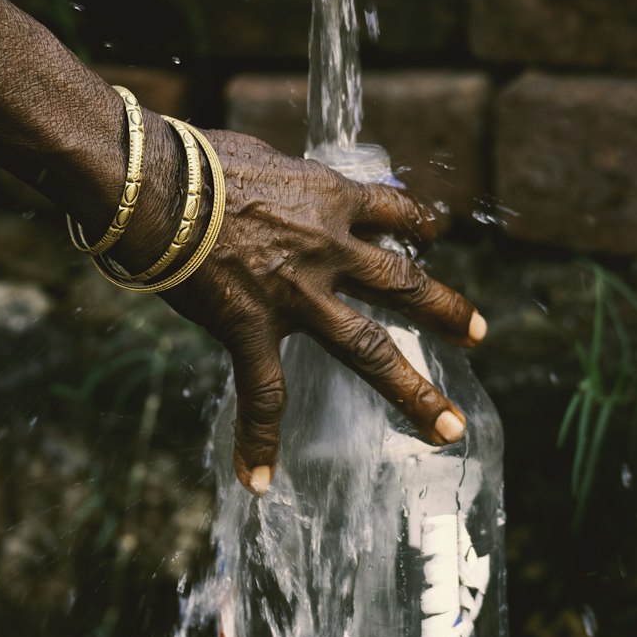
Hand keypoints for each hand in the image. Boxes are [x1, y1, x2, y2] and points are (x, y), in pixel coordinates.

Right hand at [161, 131, 485, 492]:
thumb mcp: (263, 155)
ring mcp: (296, 297)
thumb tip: (279, 180)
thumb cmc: (196, 157)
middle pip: (402, 284)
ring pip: (368, 349)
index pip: (393, 212)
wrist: (156, 186)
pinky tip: (260, 480)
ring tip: (446, 425)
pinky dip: (258, 439)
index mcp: (331, 199)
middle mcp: (329, 251)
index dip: (419, 224)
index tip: (438, 234)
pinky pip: (261, 395)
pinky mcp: (251, 329)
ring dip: (411, 389)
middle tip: (480, 333)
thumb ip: (285, 180)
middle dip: (446, 310)